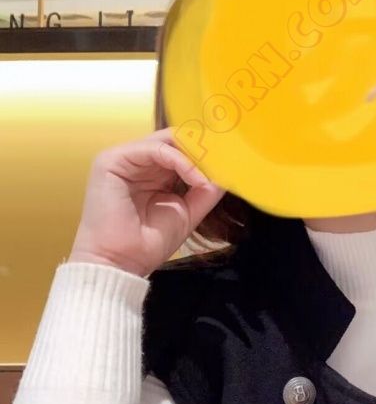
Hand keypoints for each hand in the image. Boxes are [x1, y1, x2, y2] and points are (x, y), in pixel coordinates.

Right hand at [68, 128, 225, 276]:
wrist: (121, 263)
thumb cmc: (148, 243)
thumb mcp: (187, 211)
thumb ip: (205, 190)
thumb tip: (227, 171)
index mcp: (152, 172)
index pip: (183, 150)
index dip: (207, 154)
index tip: (233, 162)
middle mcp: (138, 162)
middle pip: (177, 140)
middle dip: (204, 150)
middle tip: (228, 162)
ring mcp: (125, 159)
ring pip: (168, 140)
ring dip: (196, 156)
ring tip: (212, 175)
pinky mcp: (112, 160)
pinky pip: (155, 149)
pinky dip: (181, 161)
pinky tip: (196, 178)